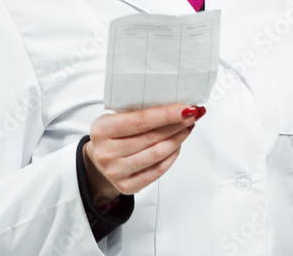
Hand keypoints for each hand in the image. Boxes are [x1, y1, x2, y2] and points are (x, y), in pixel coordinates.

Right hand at [83, 103, 204, 204]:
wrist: (99, 158)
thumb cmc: (113, 134)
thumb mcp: (117, 117)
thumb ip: (141, 112)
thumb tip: (176, 106)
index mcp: (102, 129)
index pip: (141, 121)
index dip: (167, 114)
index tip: (187, 108)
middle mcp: (106, 152)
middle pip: (152, 137)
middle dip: (178, 125)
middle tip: (193, 115)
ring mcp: (115, 172)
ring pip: (157, 154)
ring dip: (178, 139)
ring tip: (187, 128)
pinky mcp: (126, 186)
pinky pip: (158, 171)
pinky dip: (172, 156)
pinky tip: (177, 145)